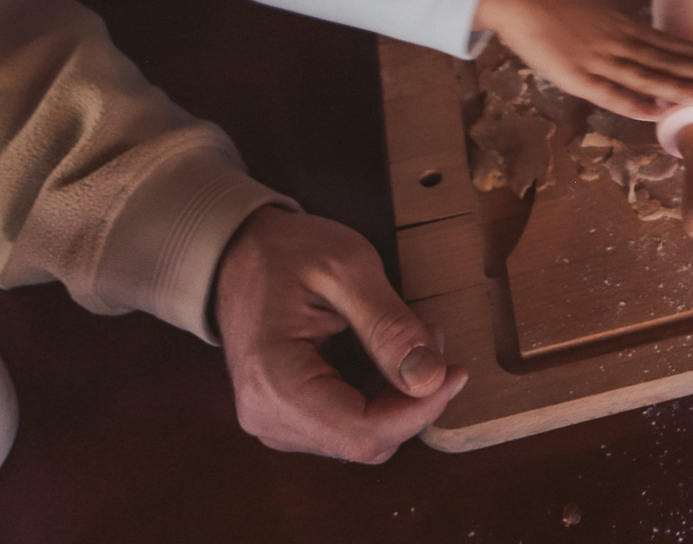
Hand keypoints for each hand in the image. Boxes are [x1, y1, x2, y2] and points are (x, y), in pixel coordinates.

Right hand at [213, 205, 466, 461]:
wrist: (237, 252)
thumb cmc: (286, 252)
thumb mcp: (348, 269)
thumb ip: (391, 327)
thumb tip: (431, 380)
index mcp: (275, 384)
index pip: (364, 431)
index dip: (420, 410)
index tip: (455, 372)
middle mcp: (268, 417)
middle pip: (365, 441)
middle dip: (412, 398)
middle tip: (431, 338)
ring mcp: (274, 422)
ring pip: (361, 437)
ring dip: (397, 397)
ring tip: (409, 338)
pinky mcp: (286, 417)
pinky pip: (347, 425)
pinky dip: (378, 396)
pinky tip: (384, 354)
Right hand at [476, 0, 692, 118]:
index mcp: (621, 22)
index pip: (667, 40)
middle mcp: (616, 42)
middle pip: (664, 61)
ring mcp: (597, 60)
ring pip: (645, 78)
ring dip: (677, 88)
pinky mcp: (576, 77)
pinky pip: (610, 95)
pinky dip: (634, 105)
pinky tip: (657, 112)